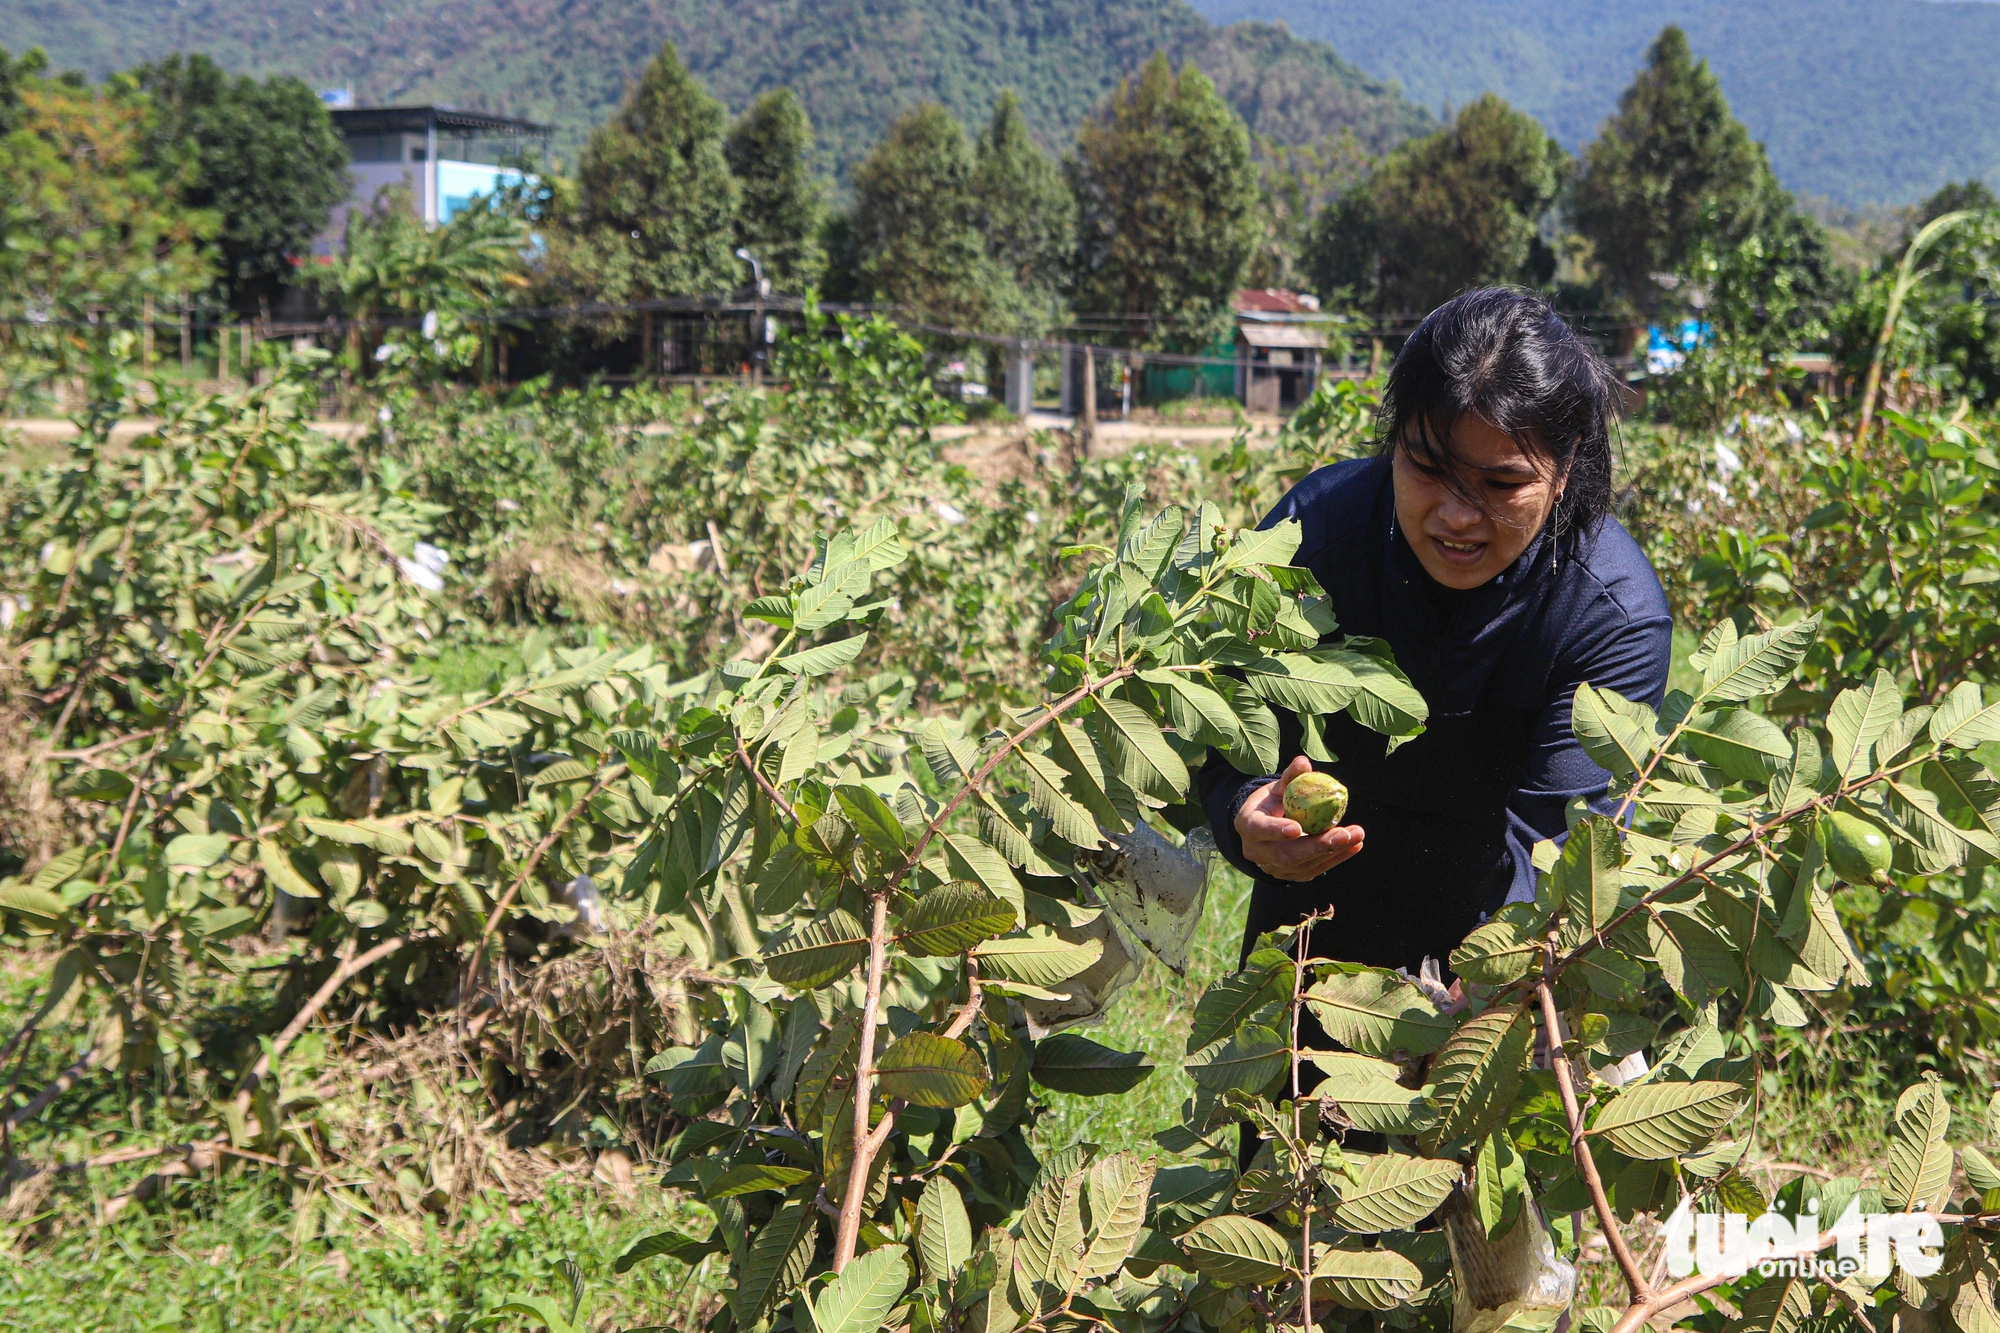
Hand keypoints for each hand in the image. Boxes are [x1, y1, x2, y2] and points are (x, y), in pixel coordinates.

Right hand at [1234, 755, 1364, 881]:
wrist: (1263, 829)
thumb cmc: (1270, 803)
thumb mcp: (1276, 788)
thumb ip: (1290, 777)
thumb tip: (1304, 762)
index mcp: (1248, 825)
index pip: (1260, 830)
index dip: (1277, 831)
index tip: (1297, 828)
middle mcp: (1257, 852)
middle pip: (1286, 855)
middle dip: (1317, 846)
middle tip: (1344, 834)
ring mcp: (1273, 867)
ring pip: (1304, 865)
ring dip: (1333, 851)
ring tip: (1356, 836)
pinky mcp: (1291, 875)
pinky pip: (1315, 869)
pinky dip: (1336, 858)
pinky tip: (1354, 845)